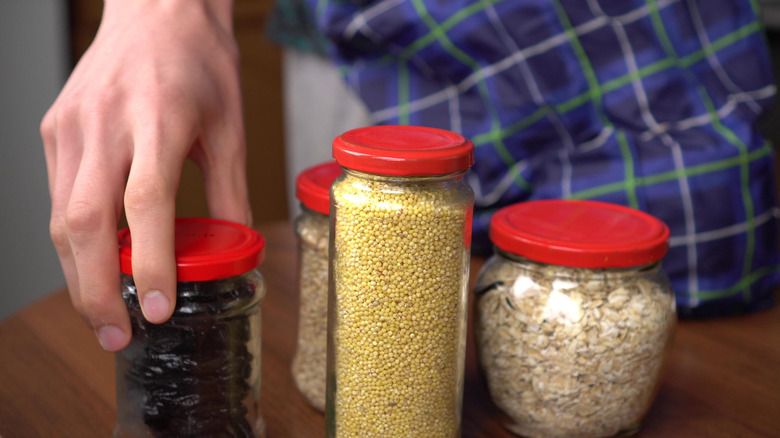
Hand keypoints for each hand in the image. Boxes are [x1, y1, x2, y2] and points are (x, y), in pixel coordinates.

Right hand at [40, 0, 250, 350]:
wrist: (156, 9)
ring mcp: (72, 127)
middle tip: (118, 336)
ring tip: (104, 314)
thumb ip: (230, 193)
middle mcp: (106, 125)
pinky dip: (74, 240)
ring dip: (79, 275)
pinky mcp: (55, 130)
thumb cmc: (200, 63)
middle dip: (96, 290)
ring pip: (61, 217)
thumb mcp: (231, 127)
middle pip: (85, 223)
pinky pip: (57, 197)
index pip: (146, 204)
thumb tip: (235, 248)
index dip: (152, 263)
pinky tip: (94, 264)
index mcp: (159, 120)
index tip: (158, 309)